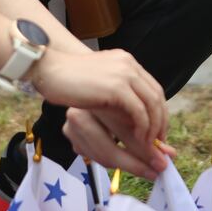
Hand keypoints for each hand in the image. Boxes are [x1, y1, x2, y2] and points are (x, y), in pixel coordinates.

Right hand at [29, 48, 169, 177]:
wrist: (50, 69)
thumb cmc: (69, 82)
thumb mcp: (100, 88)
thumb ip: (118, 100)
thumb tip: (138, 125)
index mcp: (127, 62)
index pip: (154, 89)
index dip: (159, 113)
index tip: (159, 134)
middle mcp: (129, 65)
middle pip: (157, 98)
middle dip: (161, 124)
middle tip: (161, 146)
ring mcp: (124, 74)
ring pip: (151, 106)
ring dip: (154, 130)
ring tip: (150, 148)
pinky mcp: (116, 87)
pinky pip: (139, 112)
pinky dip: (143, 128)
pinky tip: (139, 140)